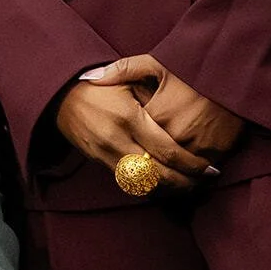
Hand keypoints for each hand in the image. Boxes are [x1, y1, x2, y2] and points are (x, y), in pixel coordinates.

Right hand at [53, 78, 211, 190]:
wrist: (61, 95)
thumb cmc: (101, 85)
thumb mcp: (129, 81)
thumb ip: (155, 99)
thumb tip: (183, 120)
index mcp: (129, 116)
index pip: (167, 151)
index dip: (192, 165)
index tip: (209, 168)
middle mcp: (116, 139)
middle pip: (158, 174)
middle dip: (185, 182)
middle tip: (205, 181)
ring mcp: (104, 153)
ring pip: (144, 183)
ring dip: (169, 188)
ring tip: (188, 185)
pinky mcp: (97, 161)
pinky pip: (128, 182)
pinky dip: (149, 186)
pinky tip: (163, 183)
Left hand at [88, 54, 243, 164]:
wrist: (232, 72)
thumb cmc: (190, 66)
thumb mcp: (155, 63)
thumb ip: (122, 70)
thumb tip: (90, 77)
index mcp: (156, 115)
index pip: (134, 140)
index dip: (128, 145)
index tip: (122, 147)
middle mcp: (174, 134)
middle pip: (152, 162)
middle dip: (145, 169)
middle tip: (138, 172)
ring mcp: (196, 145)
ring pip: (174, 169)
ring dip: (168, 174)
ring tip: (160, 177)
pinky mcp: (215, 151)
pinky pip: (196, 169)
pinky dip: (189, 171)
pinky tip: (184, 171)